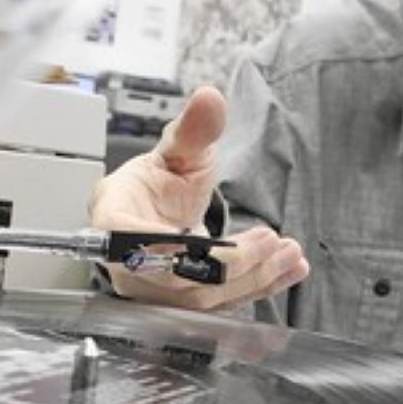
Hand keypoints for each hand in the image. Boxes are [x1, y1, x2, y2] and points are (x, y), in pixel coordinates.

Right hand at [88, 86, 308, 310]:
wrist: (156, 214)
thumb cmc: (155, 187)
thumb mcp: (176, 151)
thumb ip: (193, 130)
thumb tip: (209, 99)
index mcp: (114, 220)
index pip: (130, 241)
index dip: (166, 245)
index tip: (206, 238)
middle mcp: (129, 265)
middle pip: (175, 277)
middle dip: (228, 265)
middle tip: (268, 241)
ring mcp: (155, 291)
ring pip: (202, 298)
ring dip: (252, 278)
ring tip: (288, 254)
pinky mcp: (185, 304)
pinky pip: (222, 304)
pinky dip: (260, 288)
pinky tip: (288, 270)